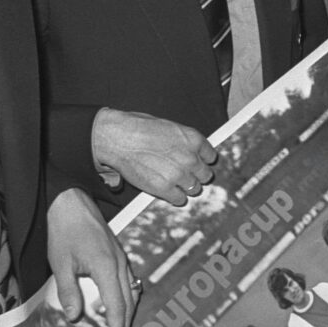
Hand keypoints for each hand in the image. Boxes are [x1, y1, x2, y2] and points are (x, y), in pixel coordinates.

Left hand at [46, 188, 138, 326]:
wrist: (72, 203)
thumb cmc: (64, 231)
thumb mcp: (60, 263)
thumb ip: (69, 291)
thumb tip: (75, 317)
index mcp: (106, 268)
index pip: (117, 306)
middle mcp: (120, 264)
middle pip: (130, 302)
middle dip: (126, 326)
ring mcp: (122, 258)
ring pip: (132, 292)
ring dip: (129, 313)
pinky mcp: (119, 255)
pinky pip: (129, 282)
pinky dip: (128, 299)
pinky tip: (121, 305)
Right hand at [91, 109, 215, 205]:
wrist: (117, 138)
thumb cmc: (138, 128)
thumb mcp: (169, 127)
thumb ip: (183, 142)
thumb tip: (189, 151)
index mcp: (193, 139)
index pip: (211, 156)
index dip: (203, 160)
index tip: (197, 162)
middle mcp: (190, 158)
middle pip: (205, 175)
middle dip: (197, 175)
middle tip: (186, 175)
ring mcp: (178, 174)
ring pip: (194, 189)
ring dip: (186, 187)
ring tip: (175, 183)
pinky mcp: (164, 188)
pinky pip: (179, 199)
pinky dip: (175, 197)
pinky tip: (167, 190)